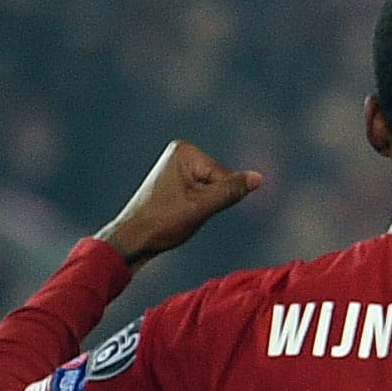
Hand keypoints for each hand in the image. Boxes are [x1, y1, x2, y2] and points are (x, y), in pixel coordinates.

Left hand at [94, 140, 262, 268]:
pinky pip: (203, 191)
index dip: (216, 198)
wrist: (133, 238)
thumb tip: (258, 178)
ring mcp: (179, 165)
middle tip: (184, 211)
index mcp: (185, 152)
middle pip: (220, 179)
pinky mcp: (177, 178)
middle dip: (210, 200)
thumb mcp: (203, 207)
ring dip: (204, 204)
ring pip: (213, 188)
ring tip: (179, 212)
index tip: (189, 207)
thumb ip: (232, 190)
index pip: (225, 176)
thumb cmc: (162, 222)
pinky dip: (197, 205)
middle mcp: (181, 153)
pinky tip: (178, 211)